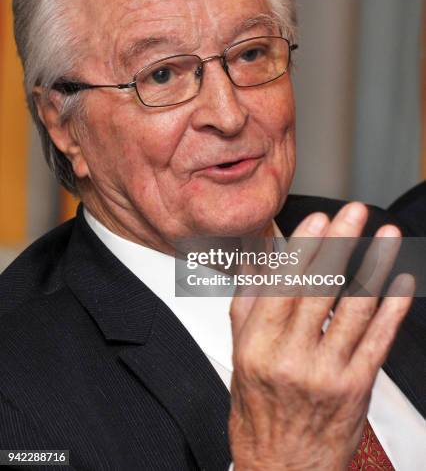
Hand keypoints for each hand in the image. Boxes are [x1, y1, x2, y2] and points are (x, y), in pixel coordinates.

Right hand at [229, 202, 413, 469]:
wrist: (282, 470)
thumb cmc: (258, 411)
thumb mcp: (240, 357)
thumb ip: (249, 304)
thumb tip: (257, 262)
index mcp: (258, 346)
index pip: (283, 286)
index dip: (304, 248)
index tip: (320, 218)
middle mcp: (292, 357)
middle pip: (321, 288)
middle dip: (341, 244)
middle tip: (355, 212)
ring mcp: (327, 374)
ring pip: (356, 309)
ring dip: (375, 267)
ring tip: (387, 237)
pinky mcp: (356, 389)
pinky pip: (378, 341)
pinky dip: (393, 307)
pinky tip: (401, 281)